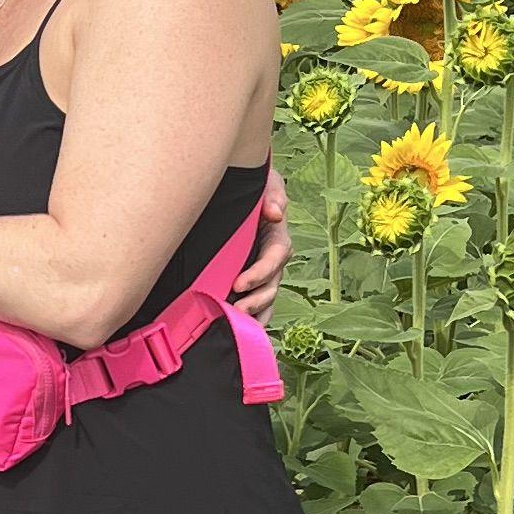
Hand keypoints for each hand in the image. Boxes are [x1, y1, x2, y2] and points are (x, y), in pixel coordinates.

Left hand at [230, 166, 293, 319]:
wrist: (236, 192)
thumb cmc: (253, 186)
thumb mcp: (266, 182)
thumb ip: (273, 194)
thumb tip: (275, 212)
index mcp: (277, 239)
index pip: (274, 260)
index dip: (259, 274)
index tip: (238, 284)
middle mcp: (272, 260)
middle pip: (272, 286)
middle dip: (256, 301)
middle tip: (237, 310)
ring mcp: (262, 274)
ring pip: (265, 299)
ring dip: (255, 314)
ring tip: (238, 325)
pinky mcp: (249, 282)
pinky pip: (256, 305)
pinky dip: (250, 319)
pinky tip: (238, 331)